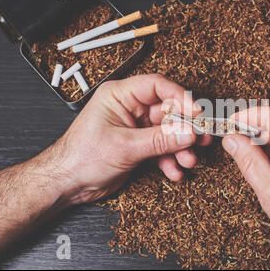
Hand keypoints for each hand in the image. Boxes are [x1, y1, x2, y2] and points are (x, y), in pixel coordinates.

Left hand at [49, 74, 210, 204]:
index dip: (180, 97)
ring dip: (180, 147)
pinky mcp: (138, 145)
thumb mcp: (125, 146)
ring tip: (189, 159)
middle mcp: (130, 108)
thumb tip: (188, 133)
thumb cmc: (81, 157)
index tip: (197, 112)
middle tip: (201, 138)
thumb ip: (160, 140)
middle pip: (167, 111)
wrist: (68, 184)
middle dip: (184, 128)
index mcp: (120, 96)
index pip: (157, 86)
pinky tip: (174, 171)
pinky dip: (169, 160)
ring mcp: (135, 127)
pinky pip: (161, 148)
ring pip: (167, 132)